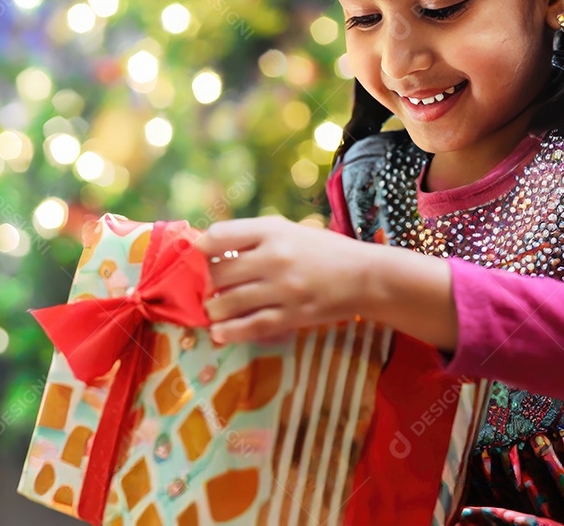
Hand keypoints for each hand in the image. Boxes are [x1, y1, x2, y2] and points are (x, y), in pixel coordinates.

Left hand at [193, 215, 366, 343]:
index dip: (200, 248)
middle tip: (208, 288)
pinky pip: (250, 326)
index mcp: (272, 230)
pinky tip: (219, 332)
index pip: (220, 236)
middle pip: (219, 272)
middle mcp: (274, 257)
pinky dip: (229, 332)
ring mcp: (282, 289)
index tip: (197, 257)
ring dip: (214, 309)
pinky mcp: (291, 316)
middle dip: (206, 283)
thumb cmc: (325, 251)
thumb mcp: (290, 231)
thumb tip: (212, 250)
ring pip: (229, 303)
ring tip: (213, 310)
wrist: (365, 276)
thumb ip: (256, 238)